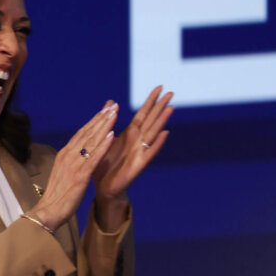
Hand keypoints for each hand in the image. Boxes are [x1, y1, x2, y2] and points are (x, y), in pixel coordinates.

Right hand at [28, 101, 118, 231]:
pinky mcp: (80, 176)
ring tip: (114, 113)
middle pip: (87, 132)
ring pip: (91, 141)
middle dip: (101, 118)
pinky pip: (94, 158)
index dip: (94, 120)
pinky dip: (103, 145)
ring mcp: (74, 165)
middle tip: (113, 105)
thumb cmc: (56, 196)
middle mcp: (68, 156)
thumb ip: (71, 161)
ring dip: (103, 126)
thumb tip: (78, 153)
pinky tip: (112, 135)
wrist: (47, 212)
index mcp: (64, 155)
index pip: (81, 133)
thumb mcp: (63, 173)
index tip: (105, 110)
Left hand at [93, 85, 173, 213]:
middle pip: (151, 120)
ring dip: (162, 121)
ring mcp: (140, 153)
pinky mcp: (138, 166)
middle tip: (171, 92)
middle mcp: (138, 142)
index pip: (143, 114)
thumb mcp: (106, 139)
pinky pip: (149, 153)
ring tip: (170, 108)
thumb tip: (111, 102)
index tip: (160, 87)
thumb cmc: (106, 164)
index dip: (150, 101)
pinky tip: (165, 135)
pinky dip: (157, 144)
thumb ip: (110, 120)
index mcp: (130, 135)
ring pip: (153, 134)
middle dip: (160, 107)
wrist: (104, 188)